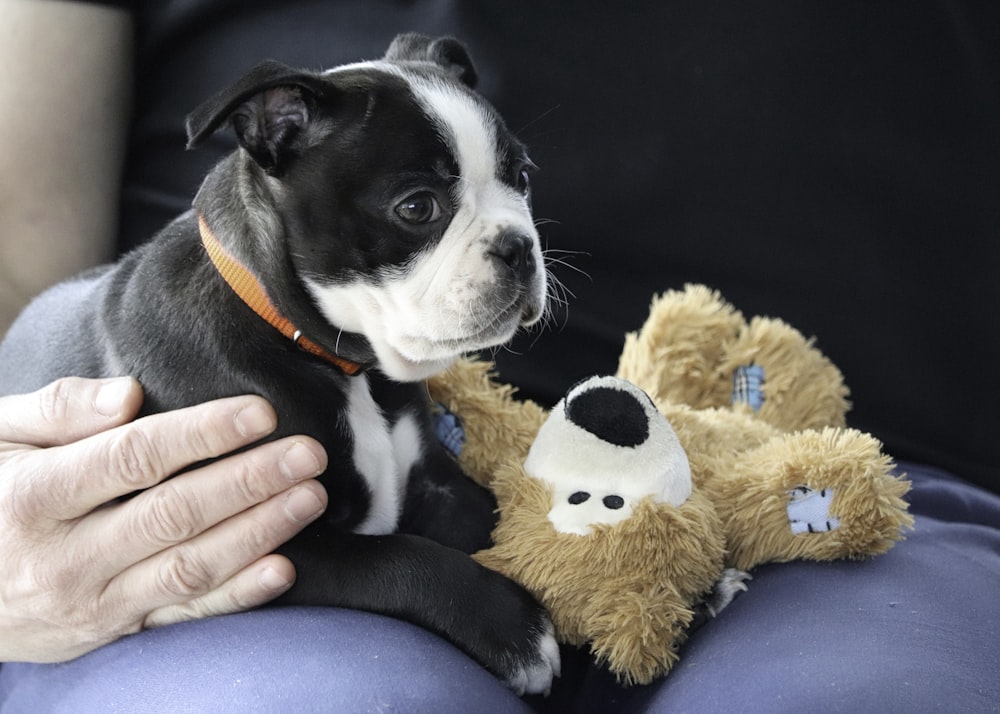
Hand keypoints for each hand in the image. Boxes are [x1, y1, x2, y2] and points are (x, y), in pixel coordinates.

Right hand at [0, 376, 327, 661]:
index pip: (133, 459)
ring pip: (189, 567)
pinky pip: (182, 615)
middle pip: (174, 513)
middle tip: (308, 454)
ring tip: (309, 497)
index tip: (261, 413)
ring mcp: (89, 602)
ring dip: (259, 531)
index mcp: (33, 496)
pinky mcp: (111, 631)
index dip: (203, 434)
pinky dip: (236, 596)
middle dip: (250, 481)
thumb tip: (130, 397)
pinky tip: (282, 568)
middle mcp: (63, 557)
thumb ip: (58, 411)